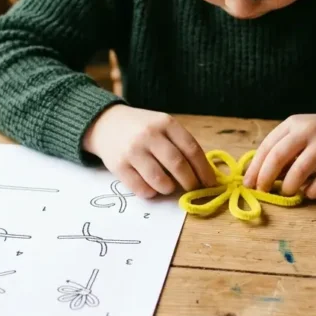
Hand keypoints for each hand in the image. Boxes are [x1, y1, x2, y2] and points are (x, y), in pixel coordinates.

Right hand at [83, 105, 215, 197]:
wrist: (105, 123)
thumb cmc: (142, 128)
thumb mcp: (162, 126)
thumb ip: (181, 144)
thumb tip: (203, 174)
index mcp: (166, 123)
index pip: (192, 149)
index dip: (204, 169)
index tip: (210, 182)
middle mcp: (149, 135)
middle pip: (178, 165)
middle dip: (190, 182)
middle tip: (192, 188)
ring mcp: (132, 150)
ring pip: (159, 180)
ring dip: (169, 188)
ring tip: (169, 187)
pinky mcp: (118, 166)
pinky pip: (140, 188)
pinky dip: (151, 192)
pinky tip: (152, 188)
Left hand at [243, 112, 315, 199]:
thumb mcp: (300, 134)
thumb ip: (282, 151)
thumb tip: (259, 176)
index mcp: (293, 124)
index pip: (267, 146)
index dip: (255, 167)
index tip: (248, 184)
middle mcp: (308, 131)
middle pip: (278, 156)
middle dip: (266, 178)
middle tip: (263, 191)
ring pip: (300, 170)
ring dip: (289, 186)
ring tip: (288, 191)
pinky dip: (313, 191)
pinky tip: (310, 193)